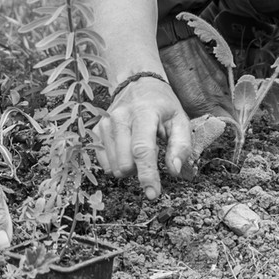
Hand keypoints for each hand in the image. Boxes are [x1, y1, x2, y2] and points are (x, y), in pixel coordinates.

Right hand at [94, 76, 191, 200]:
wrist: (137, 84)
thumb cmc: (162, 106)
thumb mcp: (180, 120)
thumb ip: (181, 146)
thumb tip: (175, 170)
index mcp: (143, 113)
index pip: (142, 149)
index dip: (147, 175)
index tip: (153, 194)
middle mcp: (119, 118)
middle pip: (125, 164)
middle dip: (140, 170)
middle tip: (151, 155)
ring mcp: (105, 124)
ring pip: (114, 168)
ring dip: (129, 168)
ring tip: (139, 150)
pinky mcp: (96, 131)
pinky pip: (104, 164)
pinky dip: (118, 164)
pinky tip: (127, 150)